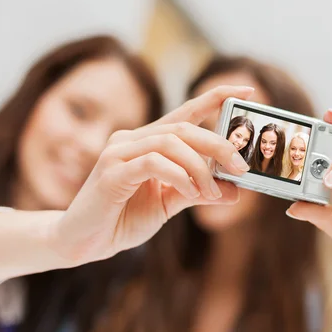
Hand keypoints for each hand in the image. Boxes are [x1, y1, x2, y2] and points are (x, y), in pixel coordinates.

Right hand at [49, 85, 254, 263]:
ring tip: (214, 191)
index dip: (216, 97)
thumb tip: (236, 191)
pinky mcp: (111, 171)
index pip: (187, 111)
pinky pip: (153, 163)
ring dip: (200, 167)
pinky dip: (179, 175)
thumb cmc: (124, 218)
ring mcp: (119, 152)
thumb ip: (199, 192)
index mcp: (148, 141)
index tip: (247, 89)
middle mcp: (132, 138)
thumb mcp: (169, 203)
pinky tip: (191, 191)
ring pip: (171, 142)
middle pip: (185, 128)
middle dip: (219, 145)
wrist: (85, 242)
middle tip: (241, 167)